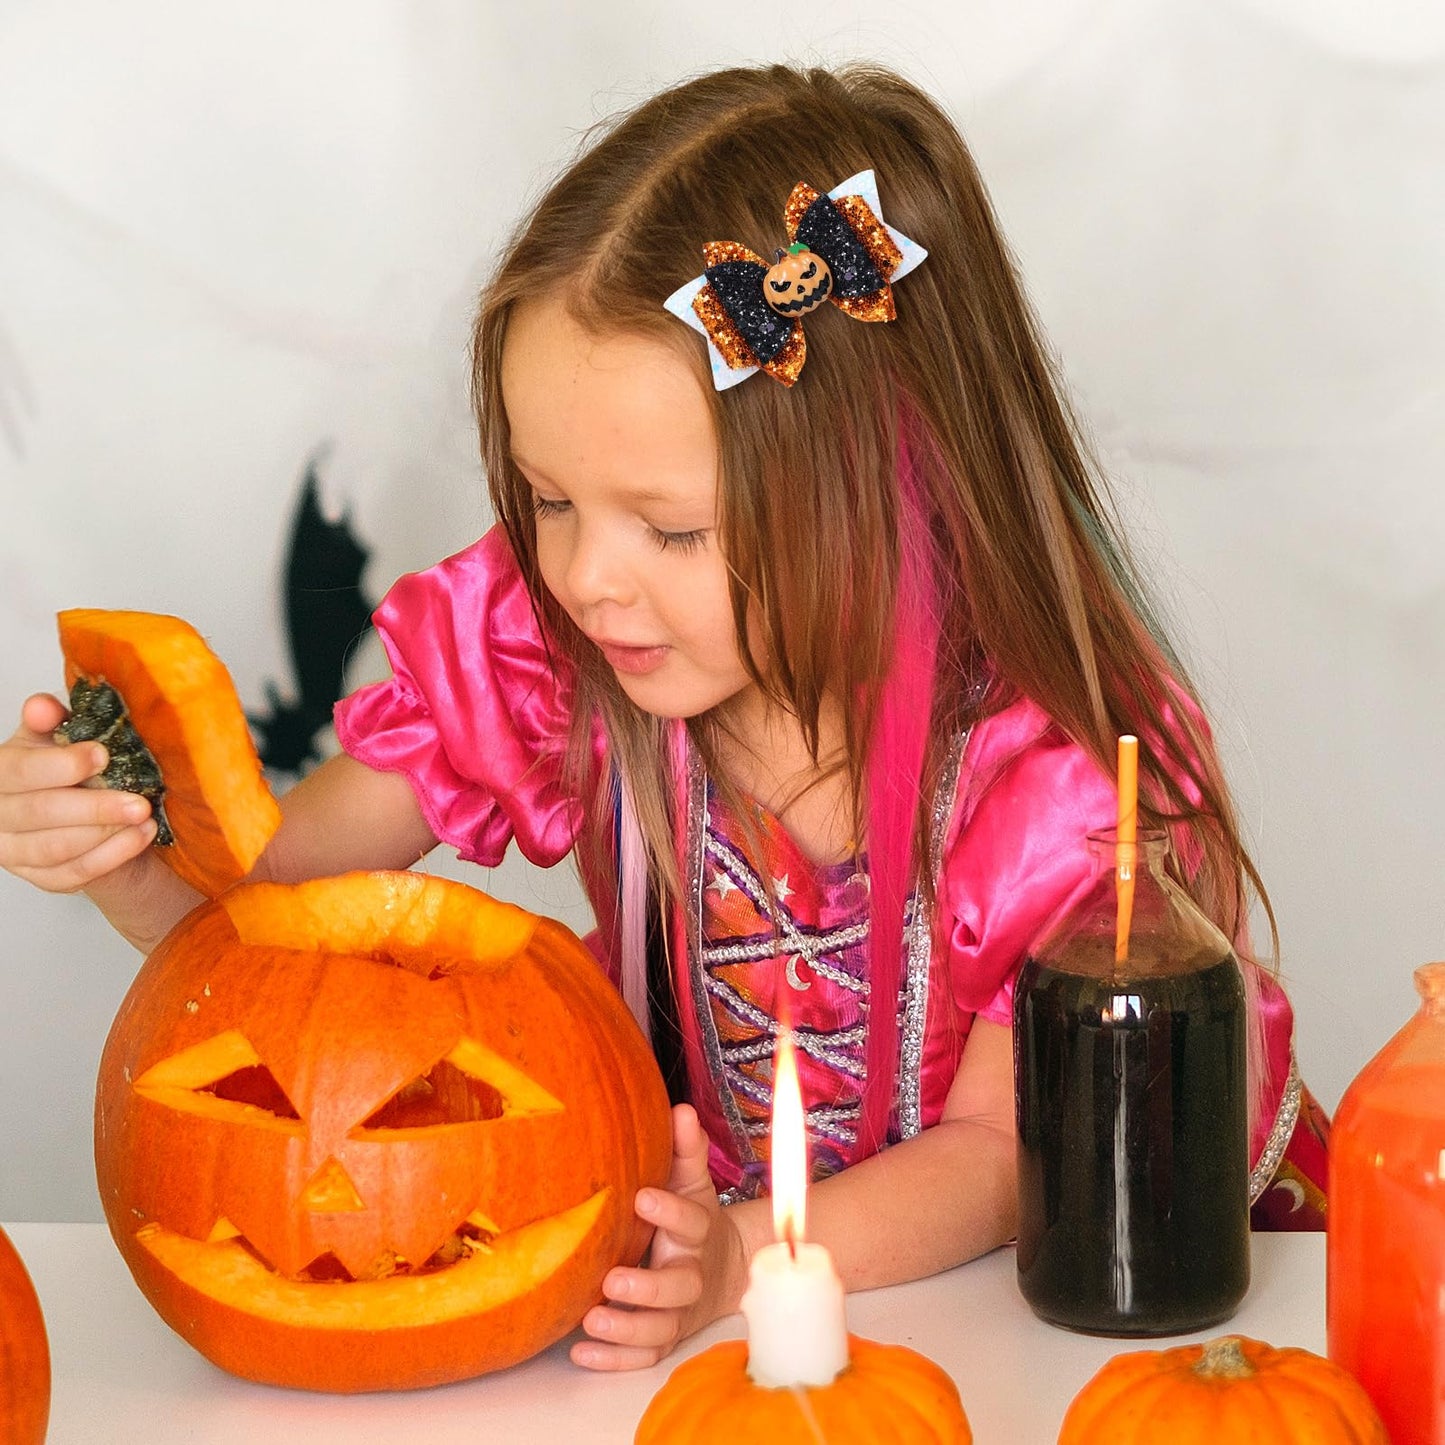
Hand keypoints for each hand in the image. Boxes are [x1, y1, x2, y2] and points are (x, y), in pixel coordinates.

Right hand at [0, 693, 157, 892]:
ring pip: (57, 848)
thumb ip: (51, 720)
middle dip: (94, 807)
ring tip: (145, 816)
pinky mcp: (44, 878)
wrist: (85, 813)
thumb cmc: (69, 771)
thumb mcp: (58, 738)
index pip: (18, 771)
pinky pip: (76, 872)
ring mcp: (16, 853)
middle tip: (138, 800)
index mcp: (0, 774)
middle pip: (40, 813)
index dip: (60, 764)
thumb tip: (43, 706)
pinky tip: (141, 836)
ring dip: (106, 833)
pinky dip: (113, 855)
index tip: (102, 755)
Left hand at [571, 1104, 745, 1370]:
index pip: (691, 1221)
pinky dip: (614, 1359)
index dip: (670, 1211)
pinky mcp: (665, 1337)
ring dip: (627, 1329)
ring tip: (591, 1320)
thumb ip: (685, 1149)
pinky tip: (579, 1352)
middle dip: (648, 1287)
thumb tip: (681, 1108)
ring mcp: (679, 1312)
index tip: (641, 1198)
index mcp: (698, 1232)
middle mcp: (690, 1275)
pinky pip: (644, 1356)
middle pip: (679, 1288)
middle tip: (612, 1279)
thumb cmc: (693, 1216)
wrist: (724, 1268)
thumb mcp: (692, 1181)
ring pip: (660, 1330)